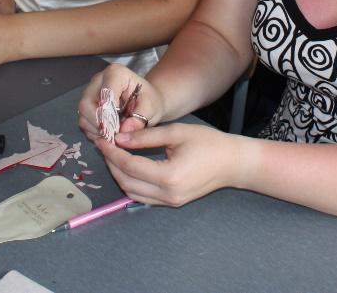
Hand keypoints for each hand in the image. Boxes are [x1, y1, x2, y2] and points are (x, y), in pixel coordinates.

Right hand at [78, 65, 159, 138]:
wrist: (145, 102)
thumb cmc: (149, 101)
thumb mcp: (151, 108)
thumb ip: (140, 117)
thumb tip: (124, 129)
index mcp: (115, 73)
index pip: (105, 92)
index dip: (110, 113)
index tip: (119, 126)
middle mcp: (98, 80)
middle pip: (87, 103)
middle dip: (100, 123)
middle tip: (115, 135)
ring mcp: (90, 92)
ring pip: (83, 114)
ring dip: (97, 130)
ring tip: (114, 135)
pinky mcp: (87, 106)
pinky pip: (83, 121)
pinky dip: (94, 132)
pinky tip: (108, 134)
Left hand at [95, 122, 239, 206]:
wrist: (233, 163)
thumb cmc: (209, 143)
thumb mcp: (176, 133)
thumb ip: (146, 137)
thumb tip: (119, 139)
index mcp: (168, 176)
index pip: (129, 166)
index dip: (112, 153)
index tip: (103, 140)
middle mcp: (167, 194)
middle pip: (126, 182)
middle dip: (112, 164)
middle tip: (105, 146)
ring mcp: (170, 202)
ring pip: (132, 193)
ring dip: (119, 175)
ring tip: (114, 155)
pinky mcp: (172, 203)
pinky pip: (143, 197)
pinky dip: (131, 183)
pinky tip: (128, 167)